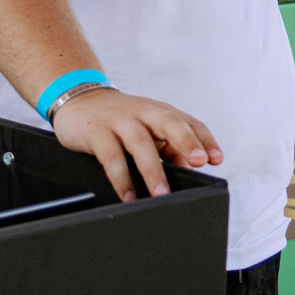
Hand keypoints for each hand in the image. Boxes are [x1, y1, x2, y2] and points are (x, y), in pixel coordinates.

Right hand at [52, 88, 221, 200]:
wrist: (78, 99)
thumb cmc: (119, 119)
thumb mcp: (147, 129)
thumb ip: (169, 148)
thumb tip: (189, 170)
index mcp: (160, 112)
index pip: (189, 122)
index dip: (205, 139)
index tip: (216, 159)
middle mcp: (143, 112)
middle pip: (169, 123)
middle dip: (186, 141)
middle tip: (198, 162)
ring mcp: (120, 121)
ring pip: (140, 142)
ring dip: (152, 169)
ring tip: (161, 193)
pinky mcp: (97, 132)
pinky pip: (111, 156)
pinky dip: (121, 178)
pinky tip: (128, 195)